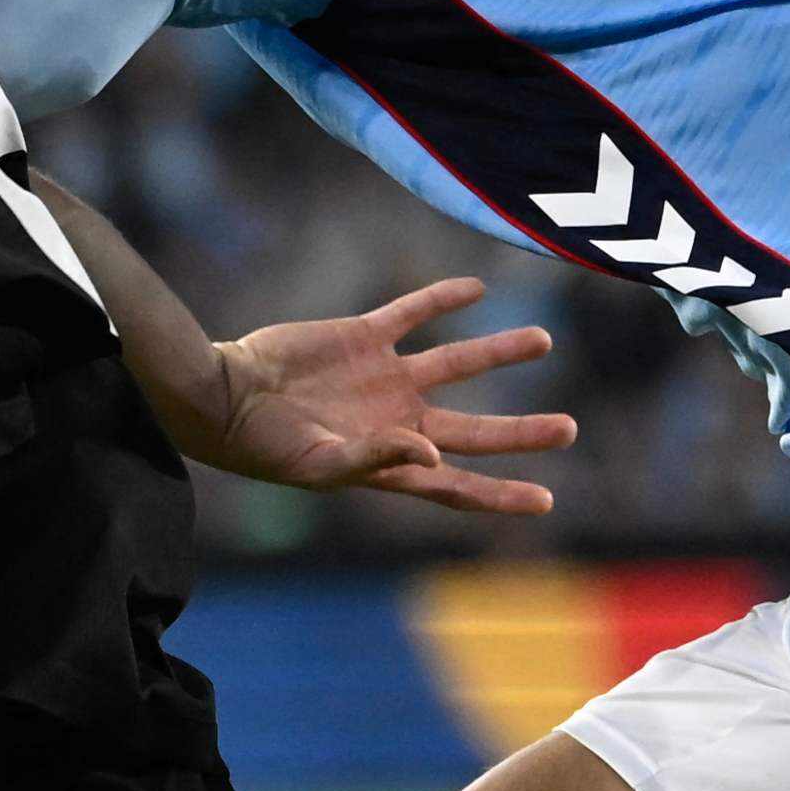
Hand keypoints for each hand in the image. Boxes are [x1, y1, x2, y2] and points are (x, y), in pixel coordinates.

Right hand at [197, 278, 576, 515]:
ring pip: (457, 364)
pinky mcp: (362, 338)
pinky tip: (478, 289)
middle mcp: (396, 421)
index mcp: (390, 463)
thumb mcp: (318, 463)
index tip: (546, 501)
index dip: (500, 494)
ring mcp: (383, 378)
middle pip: (473, 429)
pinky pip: (412, 314)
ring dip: (500, 352)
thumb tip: (434, 450)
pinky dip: (443, 299)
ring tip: (544, 341)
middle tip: (569, 429)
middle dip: (521, 432)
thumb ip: (376, 457)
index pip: (457, 484)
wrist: (220, 394)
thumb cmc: (262, 446)